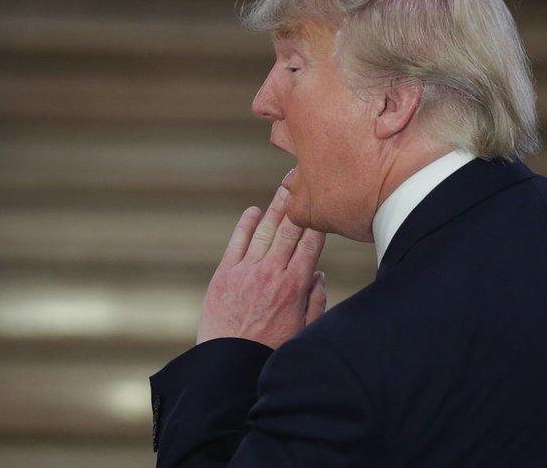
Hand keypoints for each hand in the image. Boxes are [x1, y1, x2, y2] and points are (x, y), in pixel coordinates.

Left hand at [196, 185, 326, 349]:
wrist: (229, 367)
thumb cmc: (269, 353)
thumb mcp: (303, 331)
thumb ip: (315, 301)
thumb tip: (318, 275)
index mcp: (294, 286)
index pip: (310, 244)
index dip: (317, 221)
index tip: (322, 202)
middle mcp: (271, 273)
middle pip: (289, 230)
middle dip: (297, 203)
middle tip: (303, 180)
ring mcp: (246, 271)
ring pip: (264, 231)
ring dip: (275, 207)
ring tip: (284, 187)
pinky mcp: (224, 275)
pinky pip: (236, 243)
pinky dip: (245, 225)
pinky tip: (253, 212)